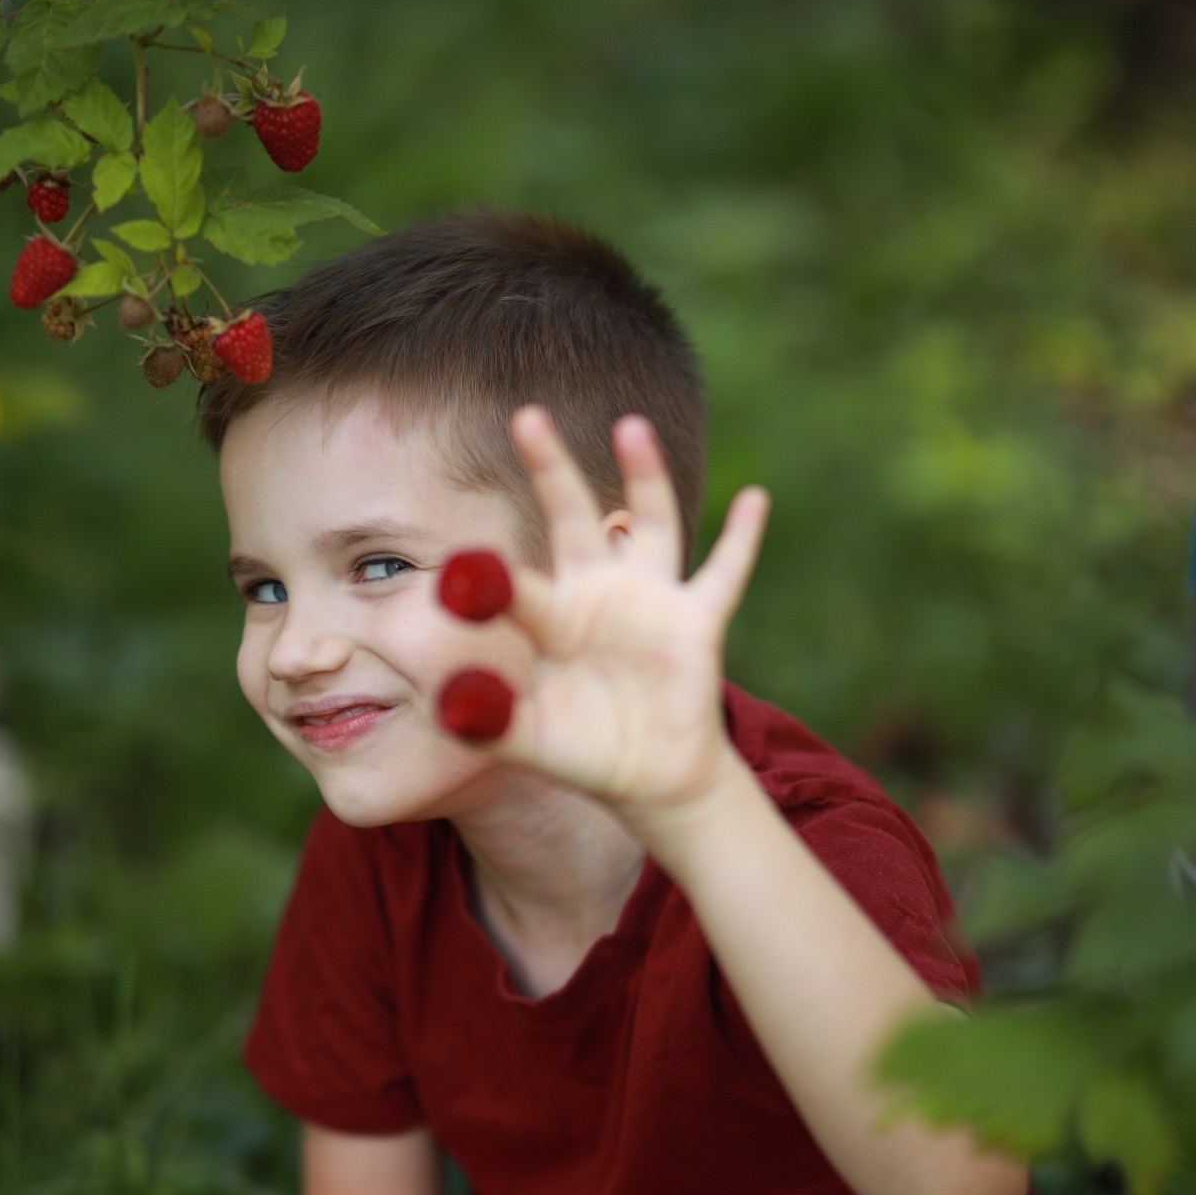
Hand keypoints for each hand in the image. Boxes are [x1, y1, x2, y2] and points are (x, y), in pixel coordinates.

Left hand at [441, 407, 770, 830]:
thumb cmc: (582, 752)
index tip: (459, 556)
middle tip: (524, 415)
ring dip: (645, 475)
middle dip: (550, 467)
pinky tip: (755, 498)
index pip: (515, 583)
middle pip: (571, 516)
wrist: (649, 779)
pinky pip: (724, 573)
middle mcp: (599, 593)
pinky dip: (742, 538)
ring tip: (631, 427)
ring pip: (649, 523)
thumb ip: (486, 720)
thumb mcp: (526, 738)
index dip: (490, 576)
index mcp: (553, 615)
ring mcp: (651, 600)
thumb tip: (440, 703)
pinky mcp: (696, 621)